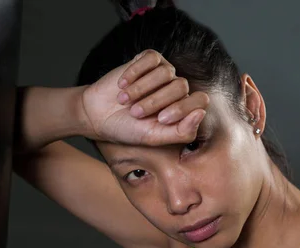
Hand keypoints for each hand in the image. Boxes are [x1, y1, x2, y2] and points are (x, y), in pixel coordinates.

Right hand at [80, 49, 208, 145]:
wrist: (99, 115)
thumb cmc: (128, 129)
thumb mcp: (154, 137)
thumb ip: (181, 132)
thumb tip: (201, 113)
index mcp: (182, 108)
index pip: (200, 100)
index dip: (183, 108)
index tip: (161, 119)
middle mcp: (175, 88)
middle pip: (180, 86)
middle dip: (156, 101)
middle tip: (135, 113)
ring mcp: (162, 72)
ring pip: (165, 72)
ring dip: (142, 88)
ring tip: (124, 100)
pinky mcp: (147, 60)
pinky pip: (151, 59)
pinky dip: (135, 72)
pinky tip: (122, 84)